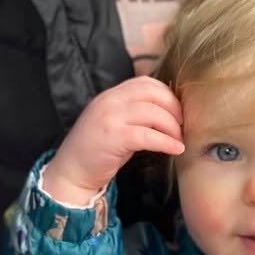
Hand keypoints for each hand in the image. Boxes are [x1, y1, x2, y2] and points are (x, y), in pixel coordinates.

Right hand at [46, 77, 183, 206]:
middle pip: (153, 93)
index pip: (146, 83)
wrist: (71, 172)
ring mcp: (110, 117)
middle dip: (174, 109)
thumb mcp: (115, 123)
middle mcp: (110, 101)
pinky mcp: (113, 137)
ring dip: (173, 127)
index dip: (167, 95)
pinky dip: (166, 142)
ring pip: (153, 113)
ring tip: (179, 140)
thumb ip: (134, 112)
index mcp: (111, 95)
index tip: (177, 112)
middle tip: (183, 125)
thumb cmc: (96, 151)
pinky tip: (176, 149)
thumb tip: (168, 112)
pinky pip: (148, 135)